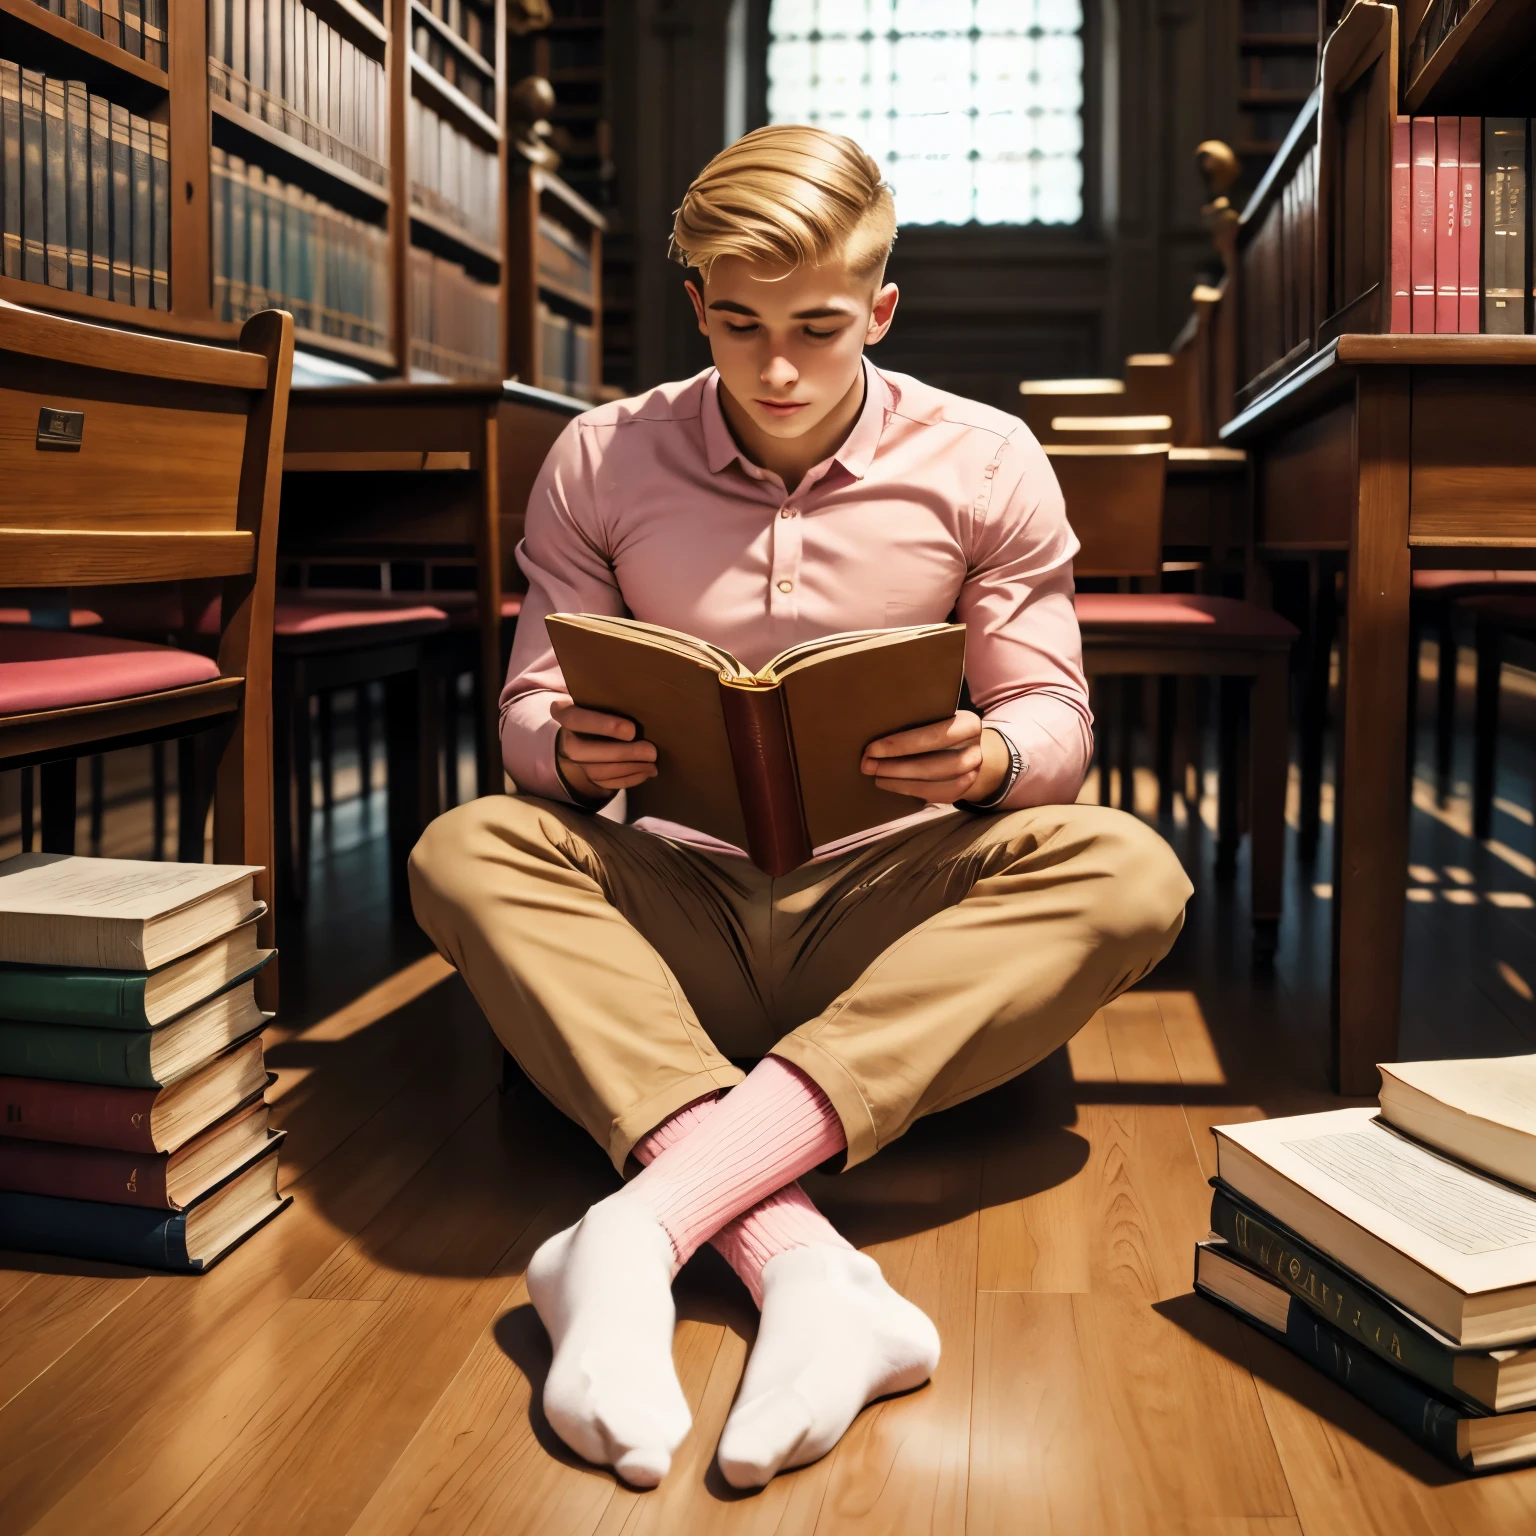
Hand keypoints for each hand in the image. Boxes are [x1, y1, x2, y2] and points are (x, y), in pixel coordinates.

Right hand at [552, 695, 656, 798]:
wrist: (588, 730)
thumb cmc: (600, 708)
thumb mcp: (600, 698)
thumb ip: (610, 698)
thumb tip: (642, 697)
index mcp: (564, 713)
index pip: (575, 718)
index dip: (603, 725)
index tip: (631, 730)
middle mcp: (564, 740)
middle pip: (584, 751)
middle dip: (621, 754)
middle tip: (651, 752)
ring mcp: (573, 762)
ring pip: (596, 771)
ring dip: (628, 769)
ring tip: (652, 764)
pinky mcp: (585, 778)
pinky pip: (604, 783)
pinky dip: (627, 779)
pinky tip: (646, 773)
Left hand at [861, 711, 1008, 804]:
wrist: (966, 745)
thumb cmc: (939, 726)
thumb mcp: (935, 716)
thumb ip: (916, 720)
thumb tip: (876, 727)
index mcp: (968, 724)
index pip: (934, 736)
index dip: (901, 744)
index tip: (871, 749)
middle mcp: (976, 748)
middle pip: (936, 763)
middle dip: (898, 767)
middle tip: (868, 765)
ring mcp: (974, 771)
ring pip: (939, 782)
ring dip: (903, 782)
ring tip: (878, 777)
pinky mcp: (966, 788)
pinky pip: (941, 795)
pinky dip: (915, 791)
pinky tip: (893, 785)